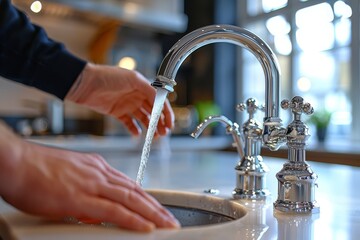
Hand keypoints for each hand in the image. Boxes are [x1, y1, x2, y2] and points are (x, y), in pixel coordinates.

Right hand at [0, 123, 179, 231]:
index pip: (129, 184)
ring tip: (167, 224)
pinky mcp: (80, 198)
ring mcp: (92, 184)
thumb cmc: (36, 169)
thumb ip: (86, 188)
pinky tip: (145, 226)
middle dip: (156, 207)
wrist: (16, 163)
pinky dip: (133, 218)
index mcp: (96, 167)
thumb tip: (94, 208)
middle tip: (170, 218)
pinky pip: (114, 210)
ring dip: (152, 213)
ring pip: (131, 199)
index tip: (156, 207)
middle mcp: (99, 173)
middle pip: (135, 191)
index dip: (146, 197)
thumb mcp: (69, 174)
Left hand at [65, 63, 173, 135]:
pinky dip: (134, 129)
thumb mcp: (133, 79)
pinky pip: (129, 122)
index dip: (166, 113)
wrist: (85, 84)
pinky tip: (137, 134)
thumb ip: (149, 89)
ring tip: (154, 136)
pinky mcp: (117, 112)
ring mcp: (127, 104)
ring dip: (150, 127)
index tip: (170, 124)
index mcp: (142, 86)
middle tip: (164, 133)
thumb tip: (161, 100)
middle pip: (153, 111)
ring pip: (143, 118)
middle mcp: (137, 95)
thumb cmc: (108, 77)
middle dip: (160, 122)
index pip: (159, 101)